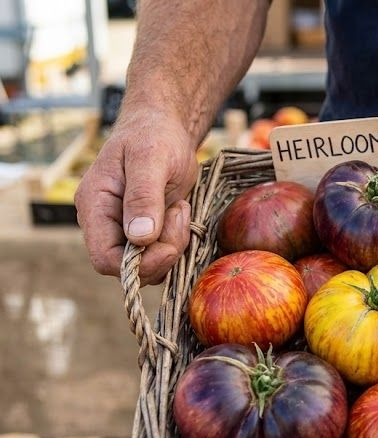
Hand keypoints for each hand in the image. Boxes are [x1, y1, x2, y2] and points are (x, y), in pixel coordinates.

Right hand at [74, 111, 198, 283]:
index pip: (104, 259)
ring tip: (179, 208)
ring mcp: (124, 229)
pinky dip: (176, 241)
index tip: (169, 244)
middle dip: (162, 252)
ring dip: (172, 244)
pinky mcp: (144, 231)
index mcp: (95, 207)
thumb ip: (144, 197)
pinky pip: (160, 254)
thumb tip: (139, 237)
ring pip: (148, 265)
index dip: (139, 263)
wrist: (163, 127)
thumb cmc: (153, 135)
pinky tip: (180, 212)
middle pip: (129, 268)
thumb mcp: (151, 159)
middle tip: (179, 214)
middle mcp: (104, 224)